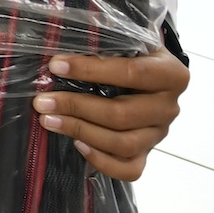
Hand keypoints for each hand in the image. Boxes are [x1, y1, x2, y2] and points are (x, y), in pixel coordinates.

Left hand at [37, 48, 187, 181]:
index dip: (90, 70)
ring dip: (80, 131)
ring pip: (123, 143)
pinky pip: (129, 170)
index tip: (56, 66)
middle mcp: (169, 107)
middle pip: (123, 115)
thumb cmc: (131, 56)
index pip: (131, 73)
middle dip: (77, 107)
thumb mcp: (125, 42)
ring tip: (49, 120)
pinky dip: (101, 161)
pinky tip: (77, 144)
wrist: (150, 75)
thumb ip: (103, 44)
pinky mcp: (147, 153)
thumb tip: (60, 50)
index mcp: (171, 74)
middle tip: (42, 101)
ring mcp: (159, 133)